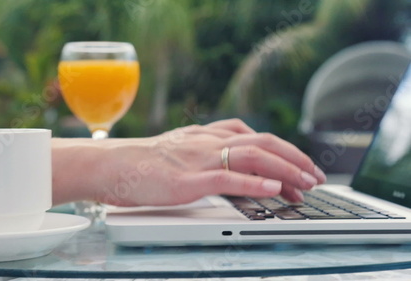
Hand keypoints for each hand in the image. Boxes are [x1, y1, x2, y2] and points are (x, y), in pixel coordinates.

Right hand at [51, 119, 325, 205]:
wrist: (110, 164)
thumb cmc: (139, 162)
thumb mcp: (177, 150)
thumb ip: (201, 153)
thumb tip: (221, 166)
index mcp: (206, 136)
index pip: (254, 137)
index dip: (282, 149)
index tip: (298, 165)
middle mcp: (208, 142)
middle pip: (263, 142)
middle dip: (295, 158)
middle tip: (316, 177)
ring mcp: (199, 160)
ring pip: (253, 157)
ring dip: (286, 170)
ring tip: (307, 184)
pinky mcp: (189, 180)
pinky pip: (228, 178)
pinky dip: (255, 183)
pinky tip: (274, 189)